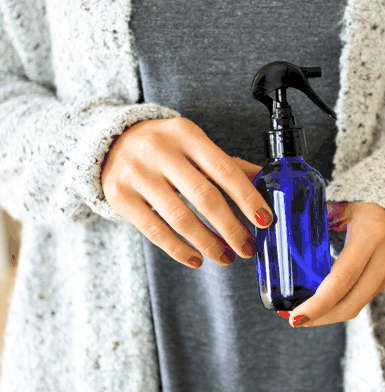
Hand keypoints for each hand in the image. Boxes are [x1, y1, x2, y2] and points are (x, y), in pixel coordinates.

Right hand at [100, 117, 272, 268]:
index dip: (247, 197)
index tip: (264, 220)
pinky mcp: (120, 197)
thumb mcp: (195, 146)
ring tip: (226, 256)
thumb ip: (228, 165)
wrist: (112, 143)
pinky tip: (196, 258)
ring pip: (180, 219)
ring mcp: (137, 174)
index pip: (224, 169)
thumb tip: (266, 182)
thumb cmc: (165, 148)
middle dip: (231, 228)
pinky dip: (179, 250)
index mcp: (185, 133)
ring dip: (209, 243)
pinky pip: (156, 232)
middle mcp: (159, 150)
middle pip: (204, 197)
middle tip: (247, 247)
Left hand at [282, 201, 384, 327]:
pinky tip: (328, 299)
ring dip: (330, 313)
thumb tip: (283, 230)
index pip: (342, 279)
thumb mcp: (341, 207)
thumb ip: (315, 219)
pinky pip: (364, 296)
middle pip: (350, 302)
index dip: (318, 304)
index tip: (294, 317)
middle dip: (319, 317)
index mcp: (370, 234)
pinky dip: (344, 301)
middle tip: (294, 320)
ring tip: (305, 313)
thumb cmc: (365, 204)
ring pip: (358, 304)